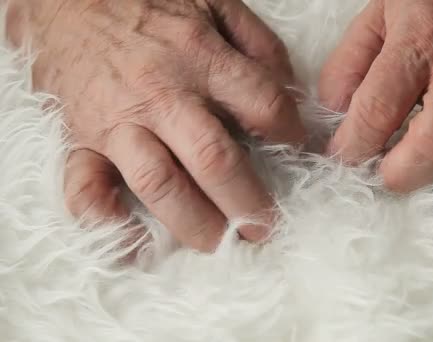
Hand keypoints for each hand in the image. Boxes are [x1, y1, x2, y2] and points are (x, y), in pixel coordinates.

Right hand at [8, 0, 305, 250]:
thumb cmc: (145, 4)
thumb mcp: (215, 3)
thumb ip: (259, 44)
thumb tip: (289, 91)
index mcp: (201, 57)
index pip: (262, 105)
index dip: (290, 132)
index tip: (297, 148)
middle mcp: (162, 95)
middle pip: (214, 159)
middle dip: (247, 203)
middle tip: (265, 227)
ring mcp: (119, 121)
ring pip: (160, 183)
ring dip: (195, 223)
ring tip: (222, 244)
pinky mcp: (82, 139)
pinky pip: (86, 189)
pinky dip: (108, 222)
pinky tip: (135, 246)